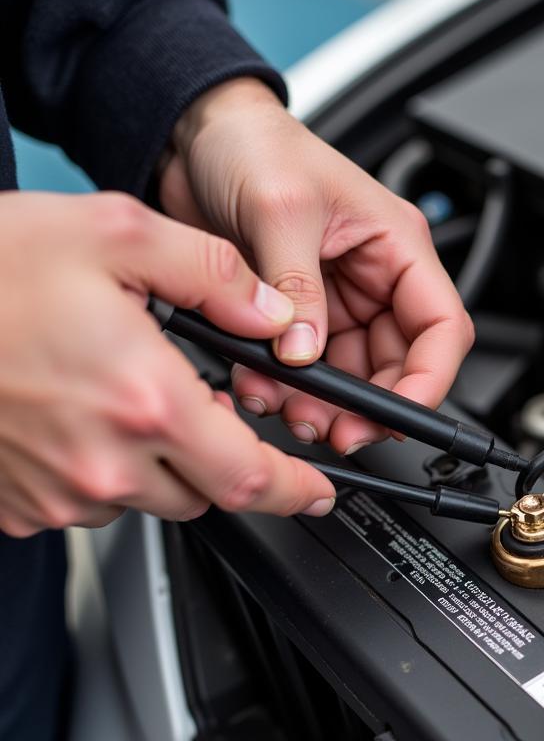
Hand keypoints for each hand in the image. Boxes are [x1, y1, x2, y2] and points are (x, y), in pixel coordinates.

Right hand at [0, 191, 336, 537]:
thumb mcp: (112, 234)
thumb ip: (213, 272)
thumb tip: (272, 311)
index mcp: (145, 402)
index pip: (252, 478)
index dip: (297, 489)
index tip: (316, 490)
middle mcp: (105, 464)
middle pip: (206, 492)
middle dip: (223, 456)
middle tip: (199, 402)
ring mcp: (57, 493)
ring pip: (149, 498)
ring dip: (161, 459)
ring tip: (122, 391)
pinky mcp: (20, 506)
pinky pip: (90, 501)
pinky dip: (105, 467)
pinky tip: (78, 413)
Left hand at [159, 78, 472, 454]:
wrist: (195, 136)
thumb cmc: (254, 145)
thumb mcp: (280, 209)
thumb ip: (297, 287)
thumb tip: (305, 354)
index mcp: (397, 246)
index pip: (442, 327)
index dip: (430, 379)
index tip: (398, 414)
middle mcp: (376, 279)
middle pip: (397, 365)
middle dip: (367, 405)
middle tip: (333, 428)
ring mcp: (338, 301)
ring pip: (351, 377)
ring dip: (322, 404)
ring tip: (287, 407)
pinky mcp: (300, 314)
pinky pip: (306, 370)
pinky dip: (285, 388)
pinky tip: (259, 385)